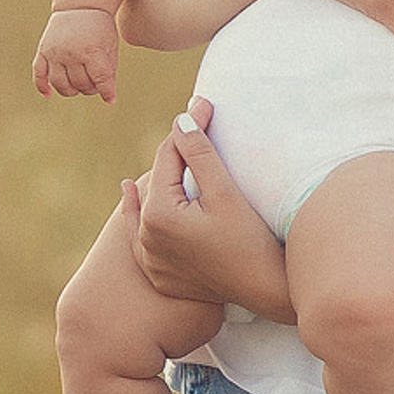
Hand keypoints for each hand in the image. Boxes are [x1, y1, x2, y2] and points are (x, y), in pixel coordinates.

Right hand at [34, 8, 120, 102]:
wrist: (80, 5)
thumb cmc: (100, 27)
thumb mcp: (110, 45)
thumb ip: (108, 68)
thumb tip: (106, 93)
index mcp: (92, 50)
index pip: (100, 79)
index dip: (107, 91)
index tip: (111, 100)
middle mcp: (71, 53)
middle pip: (80, 83)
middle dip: (90, 89)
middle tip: (95, 86)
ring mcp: (54, 53)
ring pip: (60, 84)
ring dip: (71, 91)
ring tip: (79, 87)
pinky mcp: (42, 52)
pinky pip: (38, 74)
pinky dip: (42, 87)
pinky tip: (49, 94)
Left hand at [122, 100, 293, 319]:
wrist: (263, 290)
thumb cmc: (249, 239)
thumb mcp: (225, 191)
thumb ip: (200, 152)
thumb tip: (183, 117)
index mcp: (158, 214)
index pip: (169, 157)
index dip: (188, 127)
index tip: (204, 103)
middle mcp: (145, 238)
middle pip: (159, 180)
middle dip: (177, 152)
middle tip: (196, 121)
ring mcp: (150, 259)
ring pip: (151, 205)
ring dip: (164, 180)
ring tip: (174, 152)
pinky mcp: (159, 274)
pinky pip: (144, 234)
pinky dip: (142, 212)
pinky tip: (130, 193)